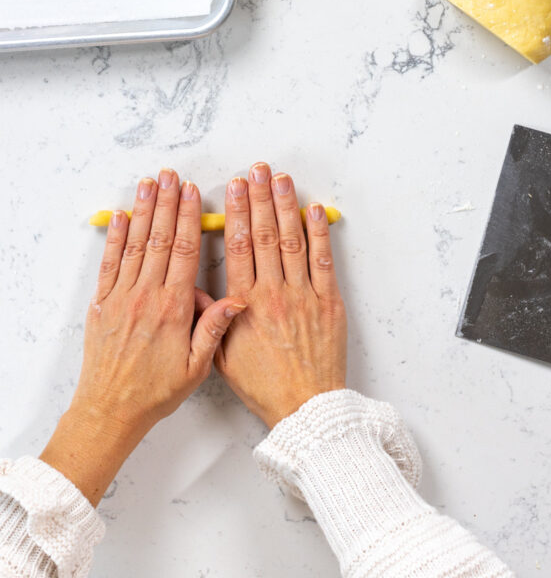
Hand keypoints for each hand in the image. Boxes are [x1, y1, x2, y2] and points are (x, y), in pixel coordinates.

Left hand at [40, 170, 245, 504]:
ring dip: (143, 210)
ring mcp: (121, 297)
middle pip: (159, 239)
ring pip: (135, 244)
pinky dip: (115, 236)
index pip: (184, 252)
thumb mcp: (196, 366)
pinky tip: (121, 215)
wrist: (110, 410)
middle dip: (167, 203)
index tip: (193, 193)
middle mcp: (146, 296)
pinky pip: (110, 262)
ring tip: (149, 183)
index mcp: (173, 309)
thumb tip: (237, 299)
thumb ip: (214, 328)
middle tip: (172, 175)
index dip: (188, 218)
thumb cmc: (156, 391)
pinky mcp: (102, 303)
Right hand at [203, 162, 346, 429]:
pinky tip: (313, 209)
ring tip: (281, 178)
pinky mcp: (329, 302)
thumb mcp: (221, 357)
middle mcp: (274, 294)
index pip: (239, 248)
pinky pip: (323, 260)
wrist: (306, 407)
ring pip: (293, 241)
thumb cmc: (263, 384)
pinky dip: (319, 232)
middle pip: (265, 236)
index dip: (236, 213)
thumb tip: (194, 289)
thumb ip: (209, 319)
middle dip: (260, 198)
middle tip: (257, 169)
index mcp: (245, 305)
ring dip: (286, 205)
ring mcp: (303, 296)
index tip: (233, 187)